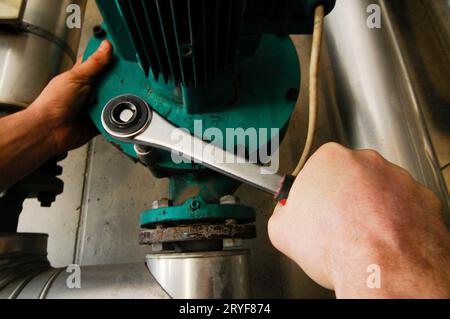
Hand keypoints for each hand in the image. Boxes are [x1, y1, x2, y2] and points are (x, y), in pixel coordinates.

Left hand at [29, 40, 112, 154]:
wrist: (51, 130)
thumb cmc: (53, 104)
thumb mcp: (75, 77)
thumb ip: (94, 63)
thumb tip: (106, 46)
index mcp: (82, 74)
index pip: (100, 59)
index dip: (110, 54)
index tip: (121, 51)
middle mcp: (91, 88)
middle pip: (113, 78)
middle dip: (119, 78)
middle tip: (121, 77)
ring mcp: (98, 103)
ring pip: (117, 95)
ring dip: (118, 96)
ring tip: (113, 96)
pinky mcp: (103, 118)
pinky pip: (118, 113)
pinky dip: (119, 112)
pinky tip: (115, 108)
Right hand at [269, 143, 449, 297]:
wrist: (378, 268)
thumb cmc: (336, 246)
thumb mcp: (282, 231)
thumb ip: (281, 213)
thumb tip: (284, 215)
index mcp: (330, 159)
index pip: (317, 169)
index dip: (314, 193)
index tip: (314, 208)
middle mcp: (366, 161)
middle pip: (349, 176)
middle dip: (343, 196)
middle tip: (336, 223)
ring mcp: (397, 177)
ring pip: (378, 189)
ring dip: (370, 206)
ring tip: (361, 234)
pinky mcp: (422, 197)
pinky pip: (404, 205)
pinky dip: (395, 218)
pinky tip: (384, 237)